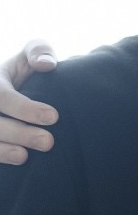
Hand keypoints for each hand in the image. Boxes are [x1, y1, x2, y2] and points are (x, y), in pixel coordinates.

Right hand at [0, 40, 58, 164]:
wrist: (16, 92)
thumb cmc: (24, 73)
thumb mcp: (28, 56)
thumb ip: (38, 51)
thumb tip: (47, 65)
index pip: (2, 95)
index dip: (25, 108)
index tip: (54, 116)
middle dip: (19, 132)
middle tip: (48, 142)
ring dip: (2, 151)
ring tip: (25, 156)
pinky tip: (14, 163)